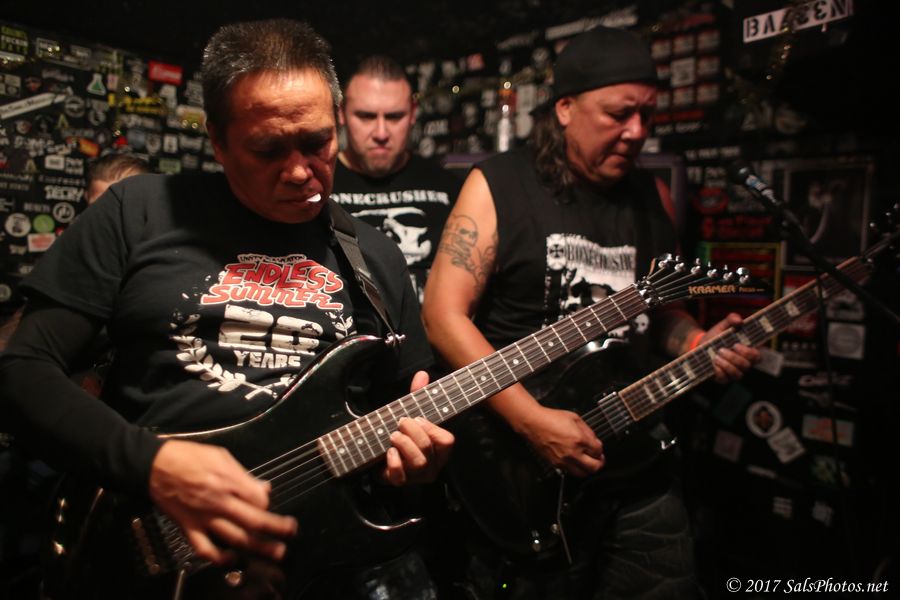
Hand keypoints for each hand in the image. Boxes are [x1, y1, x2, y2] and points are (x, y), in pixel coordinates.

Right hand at [149, 439, 297, 565]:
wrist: (153, 465)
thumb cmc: (185, 456)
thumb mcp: (221, 455)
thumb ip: (244, 474)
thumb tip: (263, 486)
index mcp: (227, 481)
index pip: (259, 499)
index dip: (268, 503)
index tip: (269, 503)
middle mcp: (218, 501)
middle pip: (254, 520)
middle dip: (276, 528)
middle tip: (290, 532)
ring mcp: (203, 517)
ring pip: (235, 537)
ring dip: (259, 547)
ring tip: (276, 551)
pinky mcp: (189, 527)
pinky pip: (205, 548)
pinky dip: (219, 558)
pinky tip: (231, 559)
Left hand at [381, 371, 454, 485]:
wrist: (379, 456)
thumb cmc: (402, 435)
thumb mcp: (411, 414)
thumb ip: (418, 396)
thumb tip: (422, 374)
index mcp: (439, 450)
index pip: (447, 441)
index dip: (431, 428)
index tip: (417, 418)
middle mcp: (432, 465)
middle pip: (428, 448)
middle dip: (413, 431)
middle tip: (401, 422)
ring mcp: (416, 477)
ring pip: (418, 462)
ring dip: (403, 444)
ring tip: (393, 435)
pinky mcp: (400, 483)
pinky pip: (400, 476)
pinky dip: (394, 462)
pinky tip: (388, 452)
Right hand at [519, 405, 604, 477]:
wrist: (534, 423)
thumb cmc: (551, 418)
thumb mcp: (575, 418)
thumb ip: (588, 431)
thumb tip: (595, 441)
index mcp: (579, 439)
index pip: (598, 451)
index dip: (600, 449)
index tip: (598, 448)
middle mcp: (572, 452)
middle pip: (594, 467)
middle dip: (599, 463)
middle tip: (599, 459)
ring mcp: (563, 460)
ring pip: (582, 474)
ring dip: (588, 469)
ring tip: (588, 463)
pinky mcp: (556, 464)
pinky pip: (570, 472)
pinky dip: (576, 468)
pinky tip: (576, 461)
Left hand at [696, 313, 760, 382]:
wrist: (700, 346)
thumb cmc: (716, 336)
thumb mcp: (723, 325)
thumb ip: (731, 319)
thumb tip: (739, 321)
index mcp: (747, 352)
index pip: (757, 357)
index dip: (750, 352)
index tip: (736, 344)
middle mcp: (743, 364)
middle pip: (747, 365)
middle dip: (734, 357)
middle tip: (721, 349)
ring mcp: (734, 373)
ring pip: (737, 374)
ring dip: (726, 364)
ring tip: (715, 356)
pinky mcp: (723, 379)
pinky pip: (725, 379)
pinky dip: (718, 371)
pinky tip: (713, 364)